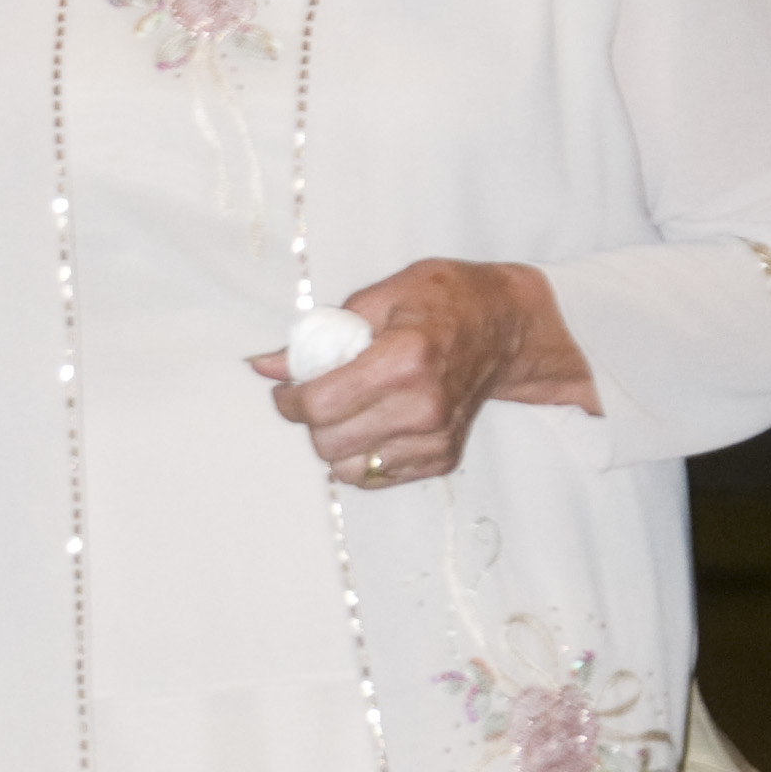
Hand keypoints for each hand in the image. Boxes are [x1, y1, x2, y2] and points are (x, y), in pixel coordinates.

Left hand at [250, 258, 599, 488]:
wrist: (505, 328)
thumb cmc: (444, 301)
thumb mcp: (380, 297)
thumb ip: (320, 334)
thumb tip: (265, 366)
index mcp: (404, 359)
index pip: (319, 404)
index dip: (289, 399)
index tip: (287, 388)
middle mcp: (423, 407)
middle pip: (328, 442)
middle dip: (310, 420)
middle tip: (317, 394)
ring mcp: (436, 438)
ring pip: (347, 468)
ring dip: (335, 441)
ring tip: (348, 409)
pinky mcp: (443, 458)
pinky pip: (375, 475)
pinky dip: (363, 454)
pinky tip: (374, 422)